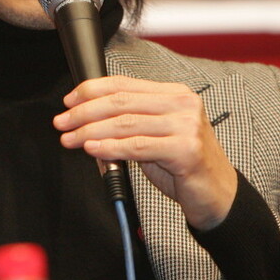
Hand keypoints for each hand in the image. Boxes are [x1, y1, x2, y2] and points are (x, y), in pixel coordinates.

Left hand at [52, 76, 237, 229]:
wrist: (217, 195)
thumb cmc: (183, 166)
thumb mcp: (154, 136)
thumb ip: (127, 124)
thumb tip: (85, 121)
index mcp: (174, 94)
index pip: (123, 84)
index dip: (91, 91)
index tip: (68, 103)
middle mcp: (182, 104)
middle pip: (120, 102)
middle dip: (84, 112)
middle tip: (62, 122)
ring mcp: (186, 125)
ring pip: (125, 123)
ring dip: (90, 131)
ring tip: (71, 139)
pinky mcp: (186, 149)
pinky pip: (137, 146)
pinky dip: (110, 148)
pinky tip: (93, 150)